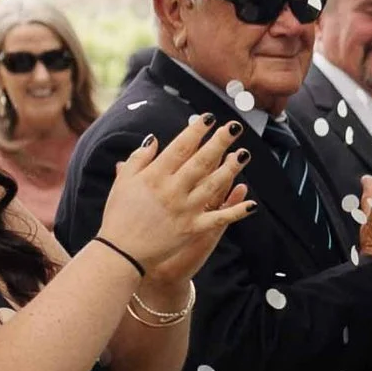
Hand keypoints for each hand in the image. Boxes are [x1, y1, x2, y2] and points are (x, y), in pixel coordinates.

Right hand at [99, 119, 250, 280]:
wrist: (121, 252)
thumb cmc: (119, 214)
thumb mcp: (122, 182)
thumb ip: (139, 158)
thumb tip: (154, 138)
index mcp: (154, 176)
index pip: (180, 148)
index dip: (196, 131)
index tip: (208, 118)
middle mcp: (172, 190)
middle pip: (201, 161)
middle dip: (219, 142)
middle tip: (235, 127)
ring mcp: (185, 210)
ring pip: (214, 185)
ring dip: (231, 169)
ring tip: (243, 154)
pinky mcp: (193, 229)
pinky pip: (219, 219)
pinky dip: (236, 212)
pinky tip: (252, 203)